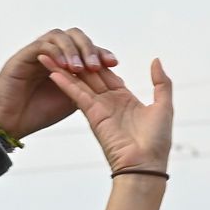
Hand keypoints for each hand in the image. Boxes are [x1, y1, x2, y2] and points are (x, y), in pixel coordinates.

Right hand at [0, 28, 115, 140]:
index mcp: (65, 61)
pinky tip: (64, 67)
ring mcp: (38, 52)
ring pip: (60, 36)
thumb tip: (115, 82)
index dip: (101, 52)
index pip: (87, 48)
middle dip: (89, 48)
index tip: (114, 63)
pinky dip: (55, 53)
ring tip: (80, 68)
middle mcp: (53, 52)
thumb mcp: (72, 100)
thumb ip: (89, 86)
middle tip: (97, 65)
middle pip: (75, 35)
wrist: (11, 123)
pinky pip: (42, 46)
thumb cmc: (38, 113)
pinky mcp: (23, 56)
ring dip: (73, 50)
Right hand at [45, 56, 172, 176]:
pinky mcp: (93, 114)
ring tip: (46, 56)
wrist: (146, 165)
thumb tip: (156, 60)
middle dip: (76, 61)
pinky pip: (77, 94)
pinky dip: (65, 83)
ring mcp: (100, 108)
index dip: (97, 60)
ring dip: (63, 69)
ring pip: (79, 83)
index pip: (108, 74)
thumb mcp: (163, 106)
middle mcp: (110, 102)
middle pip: (90, 76)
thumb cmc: (157, 141)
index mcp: (125, 99)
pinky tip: (53, 71)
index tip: (86, 45)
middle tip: (60, 45)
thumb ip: (160, 82)